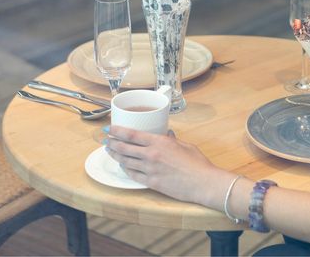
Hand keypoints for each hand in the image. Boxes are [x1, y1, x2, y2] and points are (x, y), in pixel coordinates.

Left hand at [105, 126, 233, 205]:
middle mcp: (151, 154)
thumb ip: (173, 140)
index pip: (132, 134)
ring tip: (110, 152)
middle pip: (124, 148)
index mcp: (160, 142)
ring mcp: (150, 169)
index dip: (117, 131)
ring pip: (125, 161)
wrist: (203, 182)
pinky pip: (133, 175)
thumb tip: (167, 135)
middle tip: (107, 140)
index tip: (109, 128)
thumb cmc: (198, 163)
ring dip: (116, 156)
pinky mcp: (151, 182)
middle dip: (112, 143)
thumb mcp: (186, 146)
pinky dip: (125, 169)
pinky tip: (123, 166)